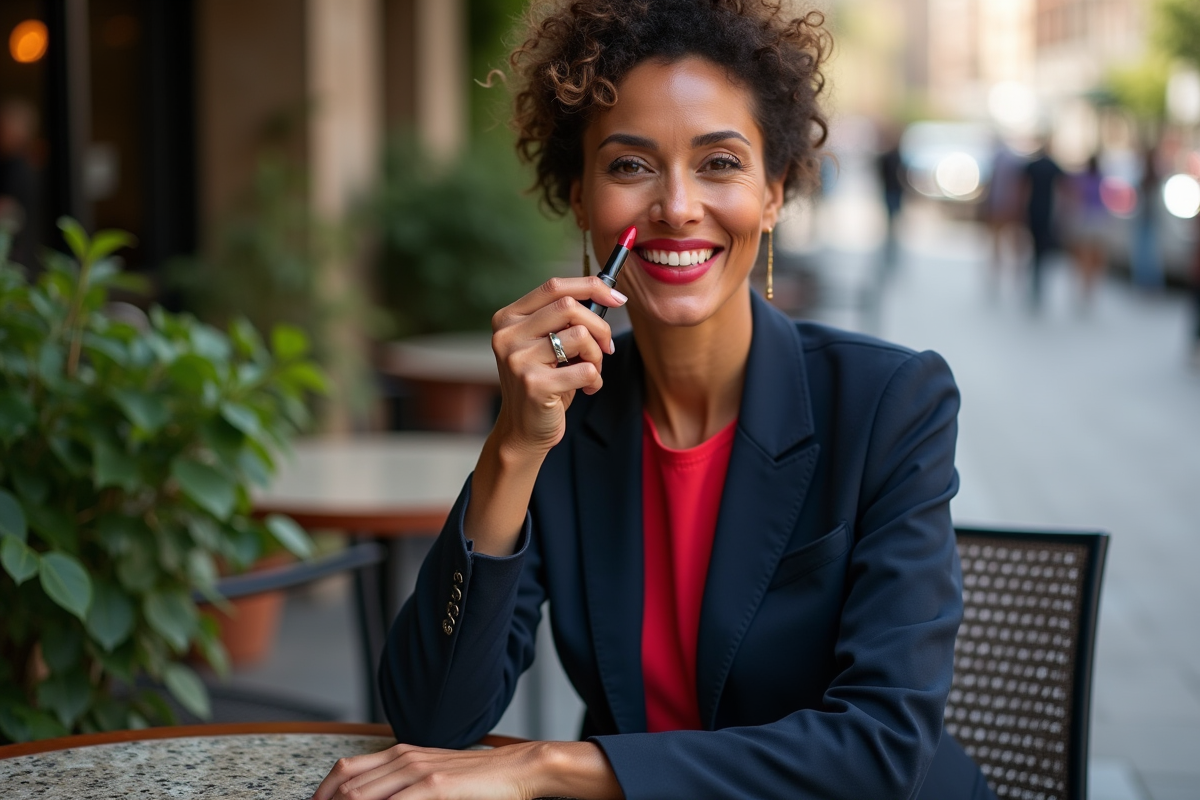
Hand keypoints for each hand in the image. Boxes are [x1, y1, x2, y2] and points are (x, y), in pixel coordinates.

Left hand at [310, 742, 541, 799]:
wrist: (515, 768)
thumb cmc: (474, 778)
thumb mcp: (431, 776)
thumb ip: (401, 785)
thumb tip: (373, 797)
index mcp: (400, 753)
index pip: (344, 769)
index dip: (322, 793)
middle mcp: (404, 757)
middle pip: (347, 785)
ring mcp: (419, 771)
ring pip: (362, 794)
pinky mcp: (436, 786)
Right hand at [490, 277, 625, 457]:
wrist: (524, 430)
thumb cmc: (544, 382)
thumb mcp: (548, 345)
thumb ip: (564, 320)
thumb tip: (607, 294)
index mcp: (508, 318)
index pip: (553, 287)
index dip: (590, 287)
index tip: (616, 297)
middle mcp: (507, 335)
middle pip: (569, 307)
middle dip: (599, 326)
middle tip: (606, 347)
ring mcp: (517, 359)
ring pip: (581, 336)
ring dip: (597, 356)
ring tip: (591, 372)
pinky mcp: (533, 384)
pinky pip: (586, 369)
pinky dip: (595, 379)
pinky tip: (586, 389)